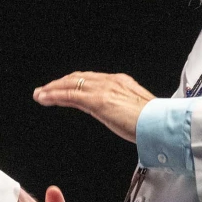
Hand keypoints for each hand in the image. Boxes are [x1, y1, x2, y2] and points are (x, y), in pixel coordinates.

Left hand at [33, 72, 155, 142]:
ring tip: (40, 94)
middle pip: (78, 78)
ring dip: (52, 89)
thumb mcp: (138, 111)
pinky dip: (54, 96)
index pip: (91, 79)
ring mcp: (102, 89)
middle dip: (60, 83)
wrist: (161, 123)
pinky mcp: (97, 101)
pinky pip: (70, 95)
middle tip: (46, 90)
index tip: (65, 87)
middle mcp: (110, 81)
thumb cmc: (155, 122)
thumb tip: (125, 116)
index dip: (75, 82)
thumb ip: (126, 110)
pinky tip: (45, 98)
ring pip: (70, 85)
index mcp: (121, 82)